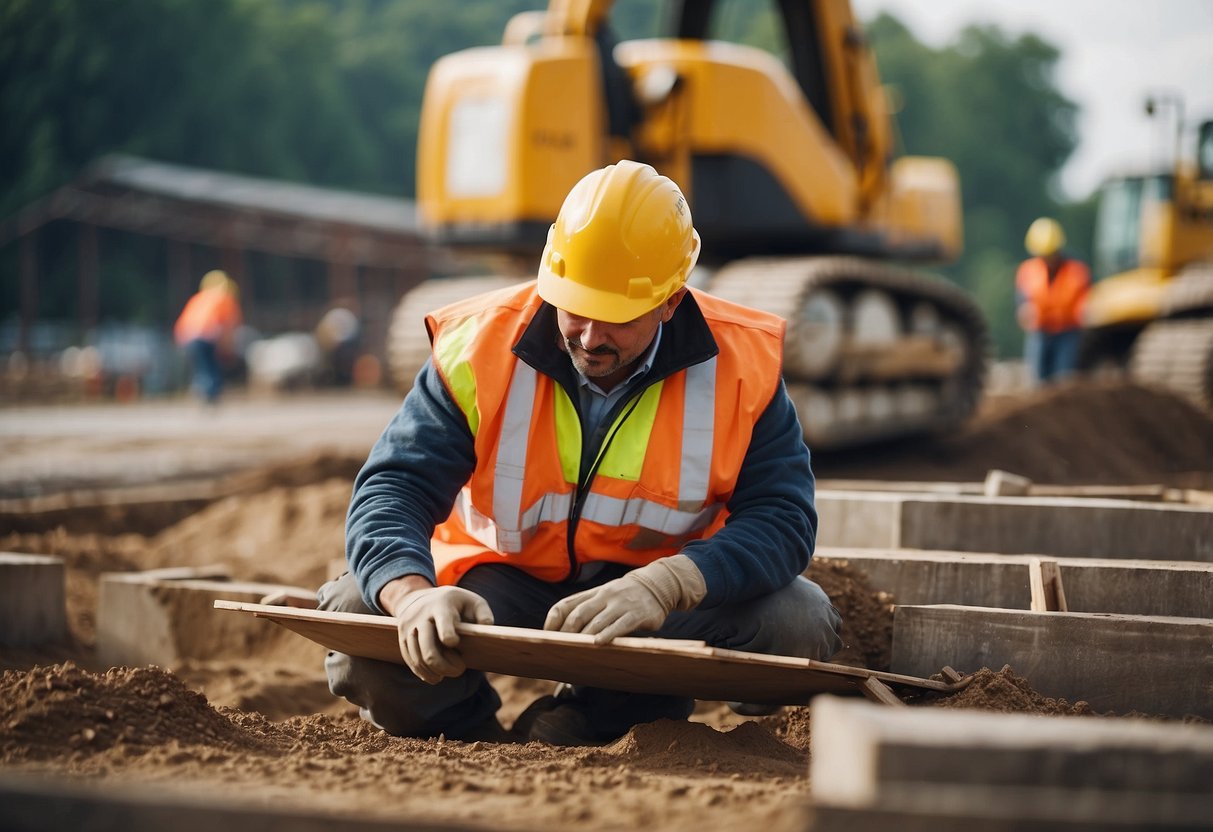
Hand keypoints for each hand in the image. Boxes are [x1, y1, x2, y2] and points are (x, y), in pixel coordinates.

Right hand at [389, 585, 492, 683]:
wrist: (421, 597)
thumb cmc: (455, 603)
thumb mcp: (473, 602)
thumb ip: (484, 614)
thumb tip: (487, 628)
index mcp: (441, 605)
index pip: (443, 623)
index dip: (449, 638)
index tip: (455, 643)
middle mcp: (421, 615)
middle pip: (428, 649)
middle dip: (444, 666)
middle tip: (460, 669)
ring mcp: (408, 627)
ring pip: (418, 657)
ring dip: (433, 672)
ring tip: (446, 675)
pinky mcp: (401, 638)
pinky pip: (410, 660)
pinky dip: (422, 672)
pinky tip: (434, 676)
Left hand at [544, 555, 705, 644]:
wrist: (658, 584)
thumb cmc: (625, 596)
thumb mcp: (605, 595)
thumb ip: (587, 608)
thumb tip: (563, 631)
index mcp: (594, 593)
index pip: (566, 604)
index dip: (553, 620)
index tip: (545, 636)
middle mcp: (605, 596)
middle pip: (578, 614)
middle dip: (566, 632)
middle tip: (557, 649)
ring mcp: (621, 605)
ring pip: (597, 622)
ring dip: (584, 637)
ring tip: (574, 651)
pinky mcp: (637, 615)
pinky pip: (620, 626)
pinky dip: (608, 634)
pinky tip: (599, 644)